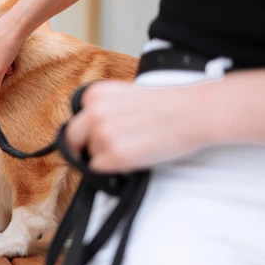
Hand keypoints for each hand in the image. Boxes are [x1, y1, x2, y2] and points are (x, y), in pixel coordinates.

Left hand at [65, 81, 209, 172]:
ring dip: (106, 157)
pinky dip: (114, 169)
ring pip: (89, 156)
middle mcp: (93, 113)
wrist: (192, 113)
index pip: (75, 121)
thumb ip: (103, 109)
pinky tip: (134, 157)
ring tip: (133, 147)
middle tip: (103, 153)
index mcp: (94, 95)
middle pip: (72, 140)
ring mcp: (102, 134)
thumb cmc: (166, 105)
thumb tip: (90, 130)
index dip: (85, 133)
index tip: (94, 140)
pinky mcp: (115, 155)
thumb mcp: (124, 95)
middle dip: (84, 148)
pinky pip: (99, 170)